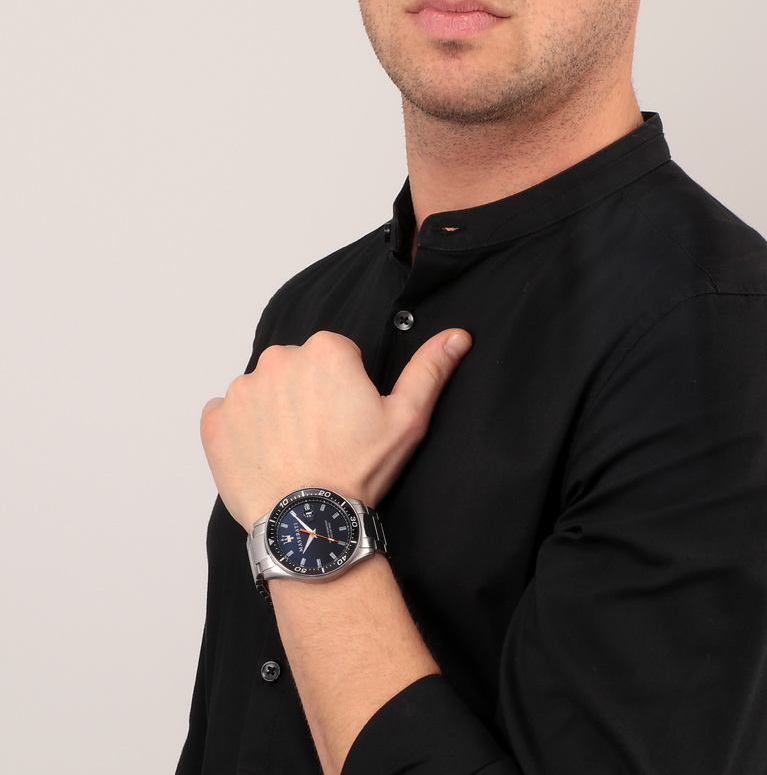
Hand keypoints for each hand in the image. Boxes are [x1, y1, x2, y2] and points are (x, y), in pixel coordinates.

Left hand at [201, 328, 472, 531]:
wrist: (309, 523)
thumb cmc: (358, 471)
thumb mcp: (407, 419)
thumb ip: (430, 370)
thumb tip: (457, 336)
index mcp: (326, 350)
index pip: (336, 354)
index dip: (346, 387)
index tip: (349, 418)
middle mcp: (278, 359)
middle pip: (297, 367)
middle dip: (309, 393)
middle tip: (326, 436)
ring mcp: (242, 389)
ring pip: (264, 390)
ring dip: (276, 411)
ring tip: (297, 450)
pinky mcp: (215, 421)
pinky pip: (229, 414)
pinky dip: (243, 431)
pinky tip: (268, 456)